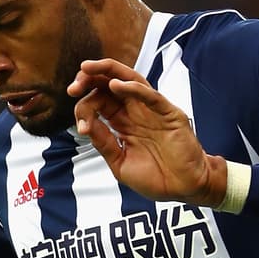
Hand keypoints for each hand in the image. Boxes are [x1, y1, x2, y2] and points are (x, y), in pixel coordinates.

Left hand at [68, 58, 226, 205]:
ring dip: (108, 71)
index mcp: (122, 123)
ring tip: (88, 68)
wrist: (184, 189)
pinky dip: (134, 88)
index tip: (80, 126)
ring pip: (129, 80)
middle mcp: (135, 112)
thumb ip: (104, 144)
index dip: (84, 109)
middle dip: (89, 81)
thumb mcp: (120, 163)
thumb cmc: (156, 178)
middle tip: (73, 87)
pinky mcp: (169, 113)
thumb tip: (84, 125)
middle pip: (109, 86)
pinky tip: (117, 85)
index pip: (99, 104)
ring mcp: (152, 110)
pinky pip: (151, 95)